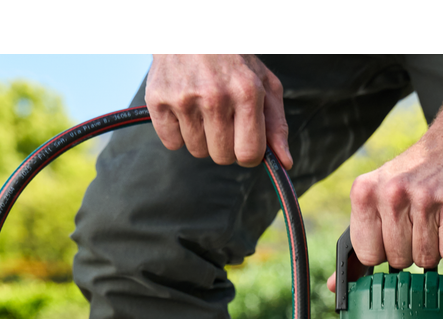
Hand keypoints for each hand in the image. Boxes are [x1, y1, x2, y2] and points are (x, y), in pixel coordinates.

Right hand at [145, 54, 291, 168]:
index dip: (249, 156)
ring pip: (197, 151)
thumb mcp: (265, 85)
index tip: (245, 144)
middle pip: (223, 157)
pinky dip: (178, 133)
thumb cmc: (234, 61)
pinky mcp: (158, 99)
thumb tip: (285, 163)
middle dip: (226, 146)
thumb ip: (276, 125)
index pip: (249, 154)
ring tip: (203, 111)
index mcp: (246, 93)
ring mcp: (184, 98)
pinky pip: (172, 143)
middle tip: (224, 121)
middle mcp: (215, 97)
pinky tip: (185, 110)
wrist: (192, 31)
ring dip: (203, 139)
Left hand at [329, 54, 442, 283]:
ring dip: (433, 249)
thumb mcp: (377, 199)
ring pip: (425, 260)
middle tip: (417, 225)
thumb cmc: (413, 179)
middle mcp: (391, 193)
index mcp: (364, 192)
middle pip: (397, 261)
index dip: (383, 252)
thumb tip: (334, 285)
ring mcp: (424, 198)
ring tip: (433, 222)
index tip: (392, 236)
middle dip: (410, 251)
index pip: (368, 256)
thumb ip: (359, 241)